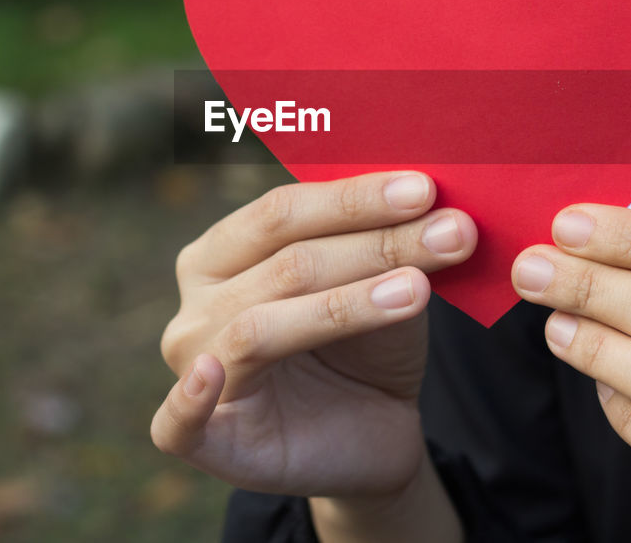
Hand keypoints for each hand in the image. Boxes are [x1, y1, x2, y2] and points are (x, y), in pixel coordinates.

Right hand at [152, 171, 475, 505]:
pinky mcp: (205, 441)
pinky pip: (178, 423)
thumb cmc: (366, 344)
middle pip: (284, 263)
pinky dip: (189, 400)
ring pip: (262, 328)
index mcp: (222, 251)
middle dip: (374, 244)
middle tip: (452, 232)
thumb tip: (430, 195)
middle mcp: (198, 304)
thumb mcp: (383, 283)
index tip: (426, 189)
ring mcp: (194, 369)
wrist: (376, 433)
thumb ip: (385, 241)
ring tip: (418, 290)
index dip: (354, 198)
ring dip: (347, 304)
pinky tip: (212, 374)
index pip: (281, 211)